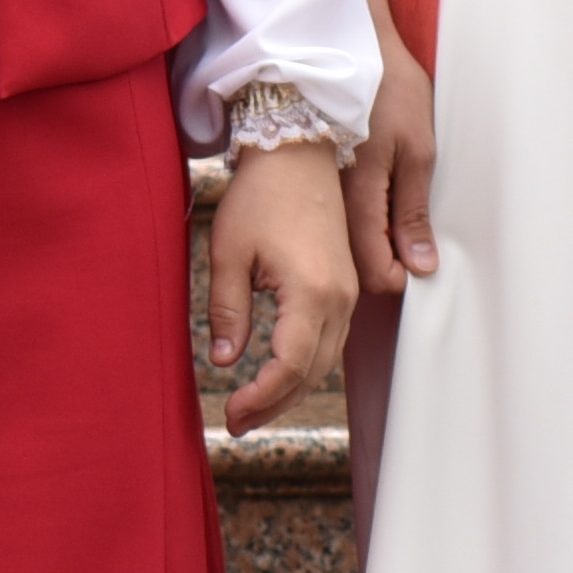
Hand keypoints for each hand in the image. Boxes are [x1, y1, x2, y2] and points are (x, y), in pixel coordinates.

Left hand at [205, 140, 354, 430]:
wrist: (299, 151)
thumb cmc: (260, 195)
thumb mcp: (229, 253)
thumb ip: (227, 311)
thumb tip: (223, 361)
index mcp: (312, 292)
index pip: (290, 366)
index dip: (261, 398)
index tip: (231, 412)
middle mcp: (340, 298)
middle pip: (313, 372)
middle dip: (275, 403)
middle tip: (237, 421)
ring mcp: (349, 292)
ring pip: (326, 361)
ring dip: (292, 389)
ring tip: (253, 406)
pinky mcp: (346, 284)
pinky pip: (331, 339)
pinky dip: (306, 365)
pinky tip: (278, 373)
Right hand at [339, 48, 438, 296]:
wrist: (345, 44)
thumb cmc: (387, 88)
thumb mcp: (417, 149)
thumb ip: (413, 212)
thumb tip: (420, 263)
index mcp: (360, 199)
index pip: (376, 274)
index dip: (401, 275)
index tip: (419, 258)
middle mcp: (330, 203)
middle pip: (355, 266)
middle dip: (385, 261)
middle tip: (411, 234)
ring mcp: (319, 190)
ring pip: (342, 244)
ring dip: (369, 241)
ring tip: (393, 209)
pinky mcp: (315, 178)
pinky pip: (334, 218)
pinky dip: (356, 219)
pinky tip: (372, 192)